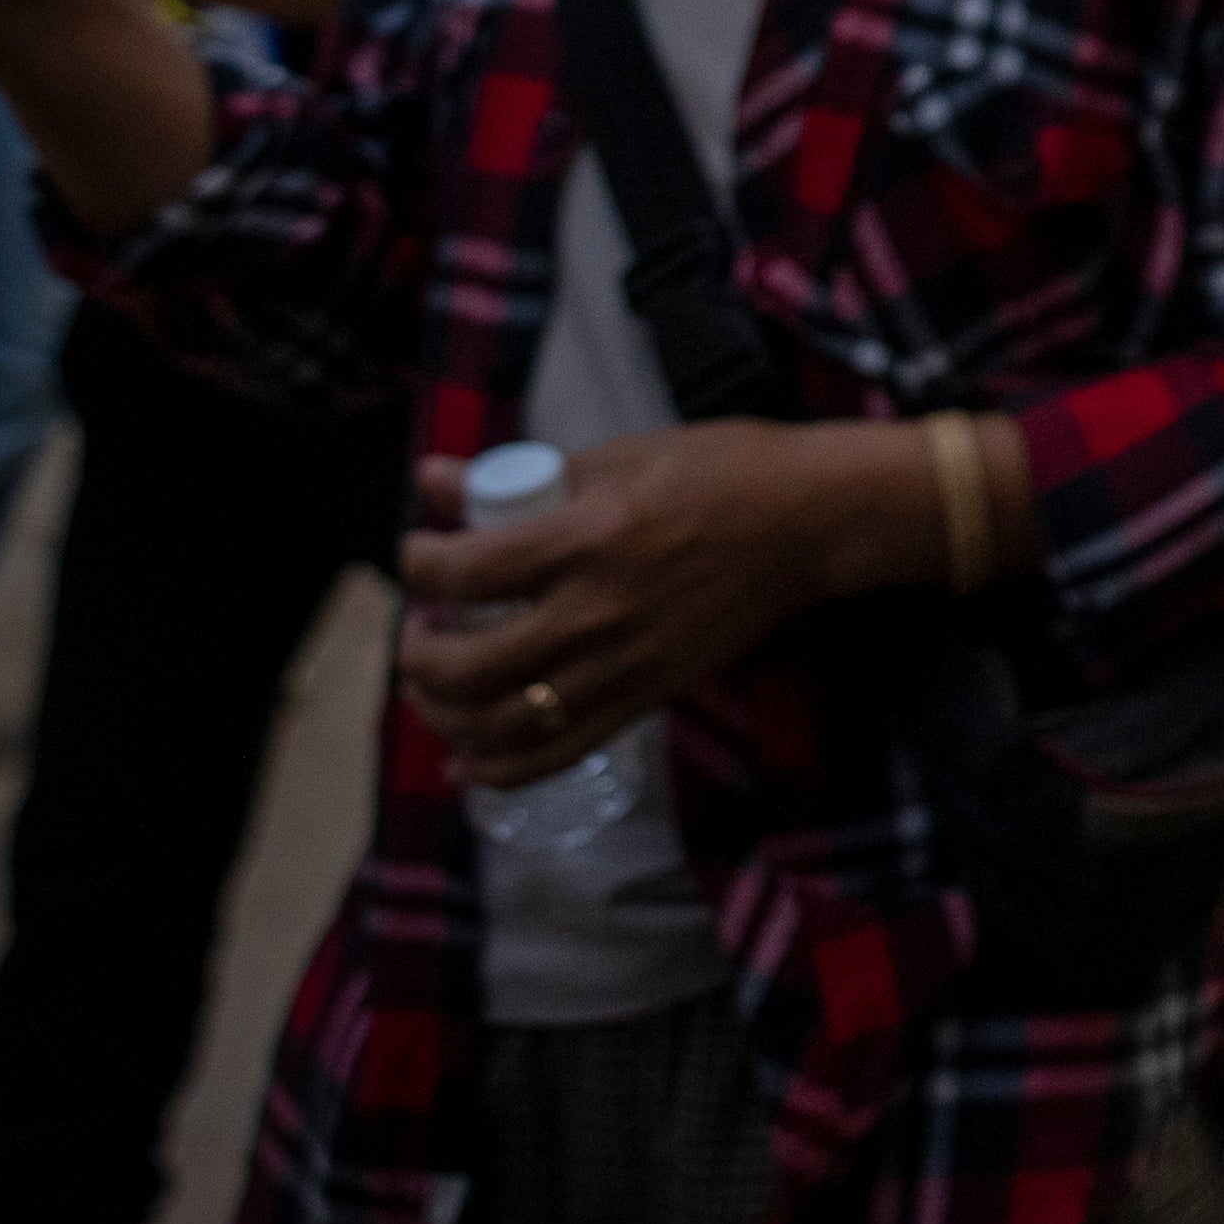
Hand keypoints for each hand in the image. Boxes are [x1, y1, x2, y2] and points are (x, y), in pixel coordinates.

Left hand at [393, 426, 875, 785]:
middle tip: (421, 628)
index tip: (418, 554)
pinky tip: (467, 757)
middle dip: (416, 655)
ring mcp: (624, 665)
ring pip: (499, 724)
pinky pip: (556, 754)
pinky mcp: (647, 696)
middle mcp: (597, 612)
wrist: (808, 522)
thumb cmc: (720, 473)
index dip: (416, 565)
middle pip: (465, 666)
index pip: (463, 572)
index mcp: (587, 538)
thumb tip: (431, 479)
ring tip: (436, 686)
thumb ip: (523, 476)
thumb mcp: (619, 455)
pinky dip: (498, 769)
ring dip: (443, 714)